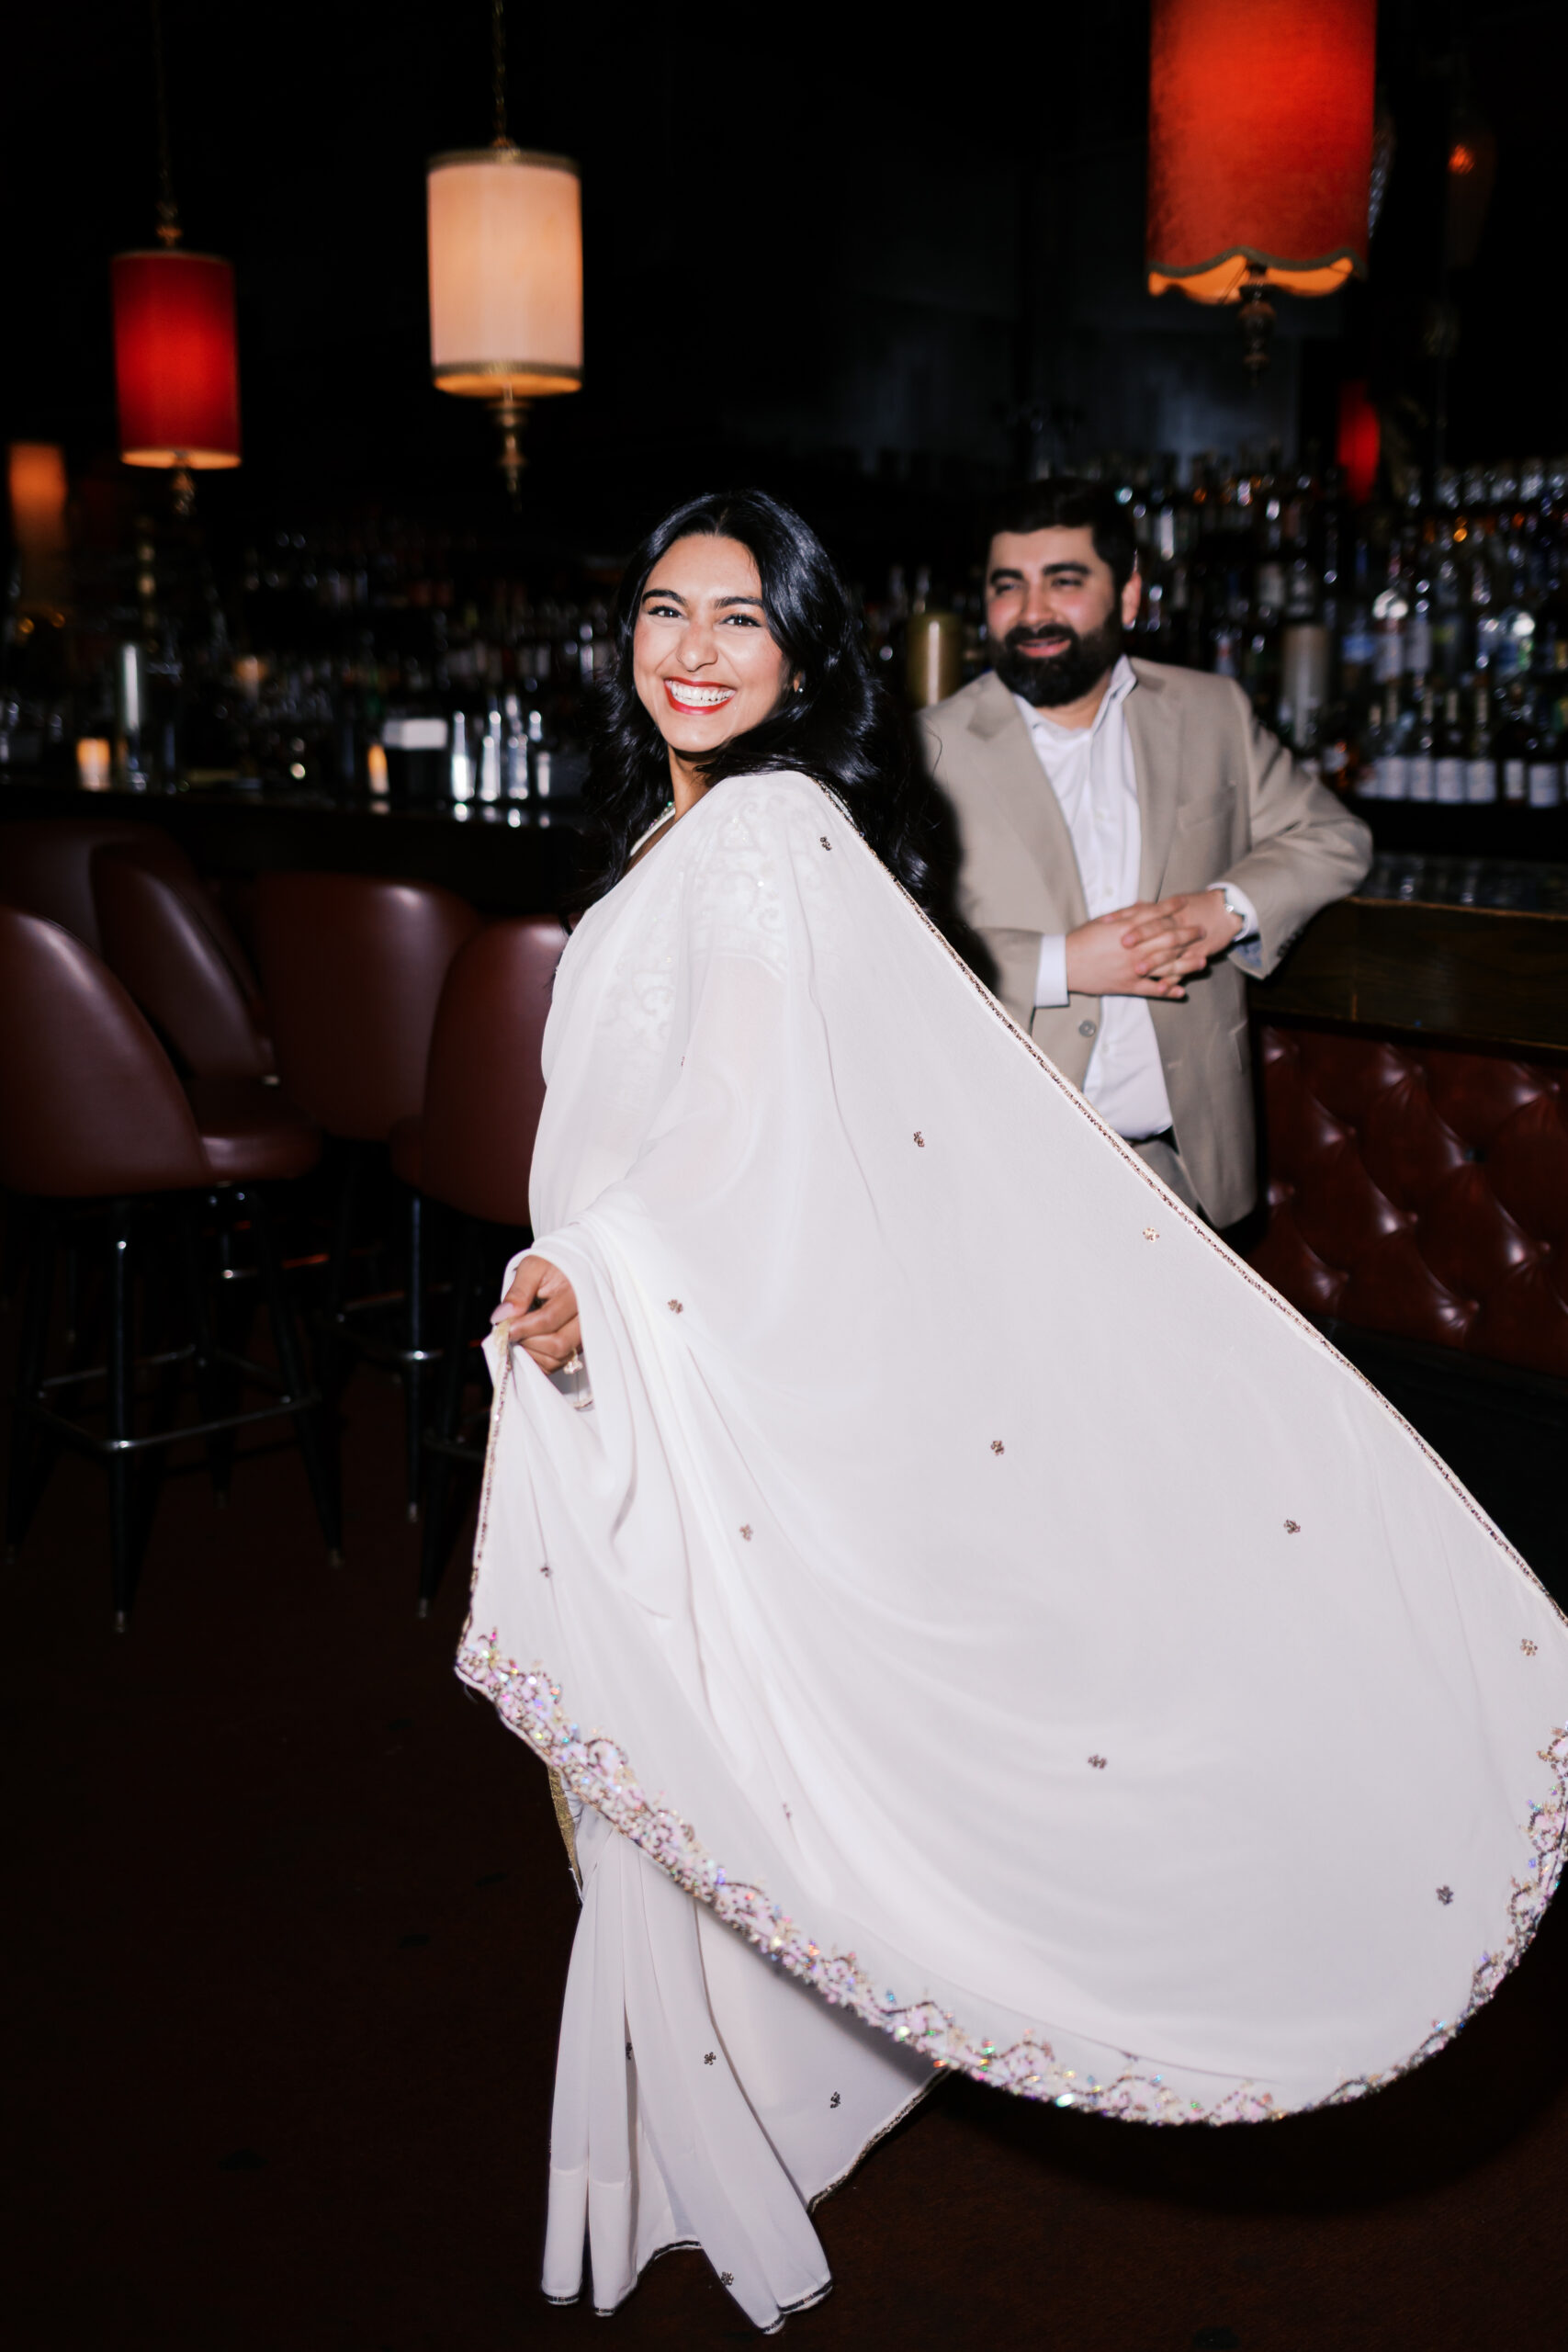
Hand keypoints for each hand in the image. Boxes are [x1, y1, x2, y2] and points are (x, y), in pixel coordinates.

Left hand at [490, 1254, 581, 1374]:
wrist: (572, 1269)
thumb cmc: (552, 1267)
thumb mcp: (532, 1268)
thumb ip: (518, 1292)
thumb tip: (503, 1316)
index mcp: (578, 1291)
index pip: (549, 1319)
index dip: (523, 1327)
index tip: (504, 1326)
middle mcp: (588, 1316)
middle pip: (558, 1344)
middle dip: (528, 1342)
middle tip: (511, 1332)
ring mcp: (587, 1334)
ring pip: (559, 1357)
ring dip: (533, 1352)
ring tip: (520, 1335)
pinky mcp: (580, 1345)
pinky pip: (559, 1364)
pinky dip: (540, 1359)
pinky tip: (529, 1343)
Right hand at [1065, 890, 1242, 998]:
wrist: (1065, 964)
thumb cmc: (1082, 940)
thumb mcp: (1103, 920)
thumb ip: (1127, 914)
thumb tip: (1147, 905)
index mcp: (1128, 930)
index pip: (1157, 917)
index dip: (1173, 909)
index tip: (1186, 904)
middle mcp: (1134, 949)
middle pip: (1168, 940)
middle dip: (1188, 934)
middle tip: (1201, 931)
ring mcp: (1133, 969)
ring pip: (1166, 966)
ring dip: (1187, 963)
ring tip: (1202, 961)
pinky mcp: (1128, 985)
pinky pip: (1151, 989)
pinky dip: (1167, 991)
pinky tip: (1181, 990)